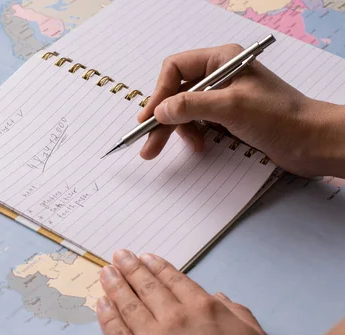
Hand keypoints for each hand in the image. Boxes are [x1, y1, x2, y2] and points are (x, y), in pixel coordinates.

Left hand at [97, 250, 277, 334]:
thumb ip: (237, 312)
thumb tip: (220, 297)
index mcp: (202, 308)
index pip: (173, 280)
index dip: (157, 267)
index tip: (145, 257)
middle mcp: (174, 318)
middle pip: (147, 287)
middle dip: (131, 268)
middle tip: (119, 256)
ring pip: (128, 305)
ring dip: (115, 286)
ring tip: (106, 273)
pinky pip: (117, 333)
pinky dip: (107, 316)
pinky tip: (102, 303)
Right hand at [137, 44, 344, 177]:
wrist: (311, 141)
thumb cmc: (279, 117)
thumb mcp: (230, 107)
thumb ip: (191, 105)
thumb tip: (159, 111)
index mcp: (221, 60)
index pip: (175, 69)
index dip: (159, 93)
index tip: (150, 118)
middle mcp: (220, 74)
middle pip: (176, 92)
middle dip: (161, 118)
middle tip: (147, 144)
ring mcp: (224, 96)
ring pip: (185, 109)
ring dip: (177, 129)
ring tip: (173, 149)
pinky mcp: (228, 116)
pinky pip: (199, 122)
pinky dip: (193, 134)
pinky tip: (199, 146)